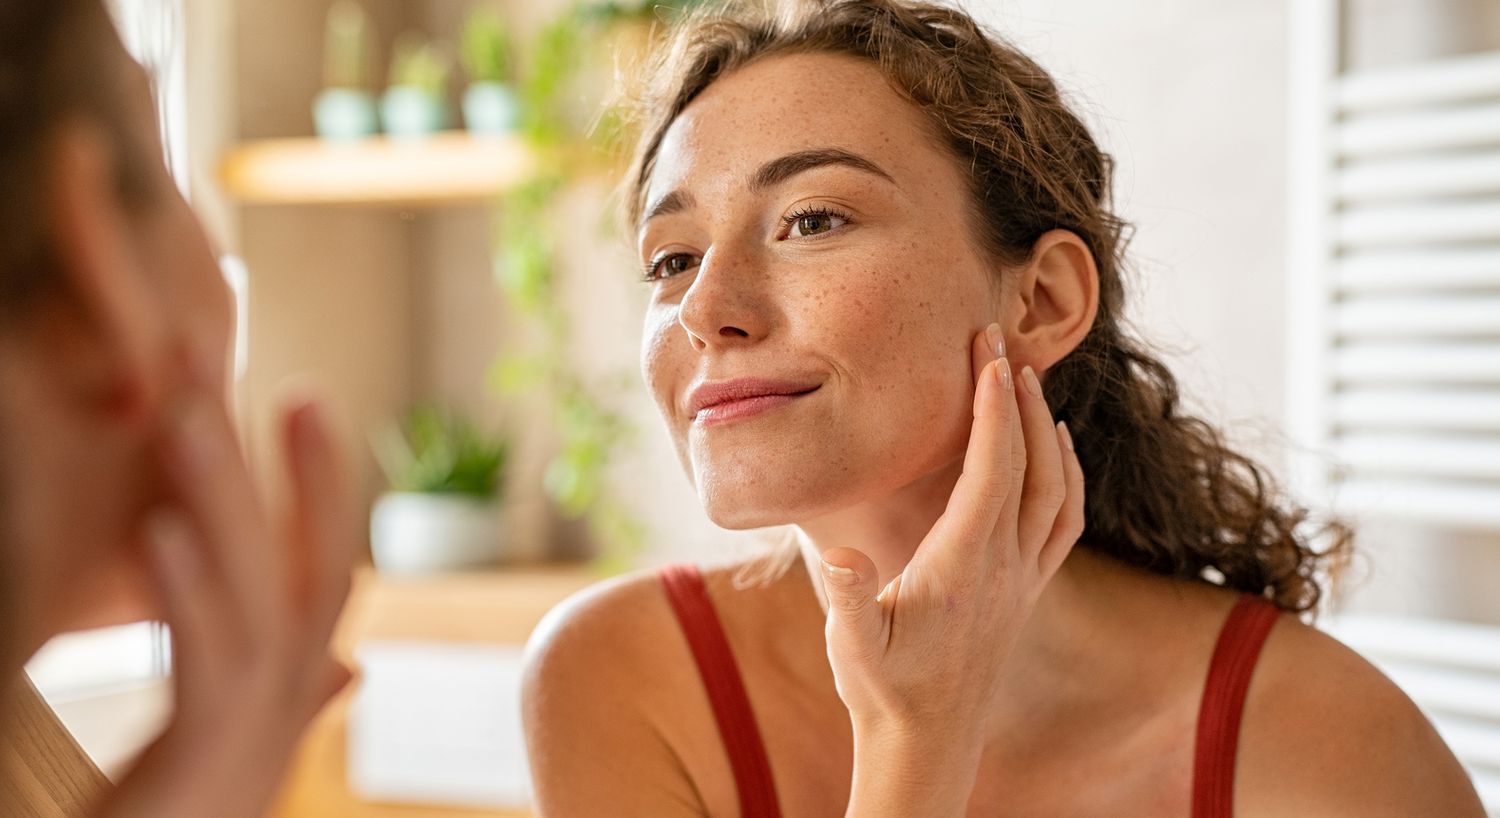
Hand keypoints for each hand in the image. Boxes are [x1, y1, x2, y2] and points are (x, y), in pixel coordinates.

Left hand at [96, 364, 358, 817]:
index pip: (320, 572)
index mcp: (283, 693)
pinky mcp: (207, 761)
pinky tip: (157, 528)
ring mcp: (252, 737)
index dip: (320, 485)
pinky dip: (186, 593)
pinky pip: (204, 665)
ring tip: (188, 413)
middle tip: (267, 376)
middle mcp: (282, 708)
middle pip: (302, 570)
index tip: (304, 397)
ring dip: (224, 500)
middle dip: (291, 472)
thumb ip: (285, 695)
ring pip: (257, 599)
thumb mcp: (227, 750)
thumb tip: (346, 661)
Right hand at [818, 324, 1084, 813]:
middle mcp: (1005, 565)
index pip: (991, 469)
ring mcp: (1023, 578)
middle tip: (1000, 340)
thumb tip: (843, 556)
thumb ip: (850, 599)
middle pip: (1031, 464)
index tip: (987, 352)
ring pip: (1057, 488)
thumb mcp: (853, 647)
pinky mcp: (1027, 590)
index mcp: (964, 565)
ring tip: (1027, 379)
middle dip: (1019, 396)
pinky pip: (1065, 520)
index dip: (993, 406)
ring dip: (1046, 428)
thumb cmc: (883, 688)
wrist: (928, 741)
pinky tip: (1057, 450)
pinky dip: (1068, 474)